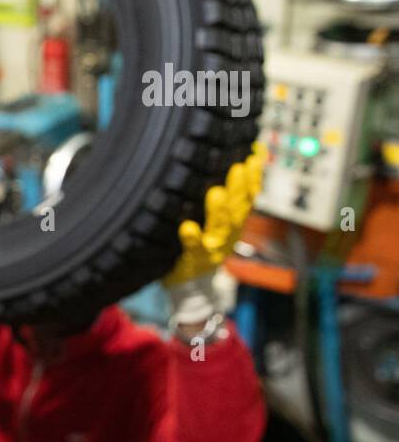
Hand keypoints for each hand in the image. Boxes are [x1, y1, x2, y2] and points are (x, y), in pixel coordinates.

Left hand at [163, 143, 265, 286]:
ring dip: (221, 211)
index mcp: (234, 222)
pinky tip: (188, 228)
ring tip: (217, 193)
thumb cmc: (201, 244)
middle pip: (238, 210)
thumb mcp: (217, 221)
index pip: (249, 197)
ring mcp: (211, 250)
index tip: (253, 157)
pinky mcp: (191, 262)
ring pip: (221, 229)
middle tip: (239, 166)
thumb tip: (239, 160)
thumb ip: (226, 196)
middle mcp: (227, 236)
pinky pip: (192, 250)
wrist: (189, 284)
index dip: (253, 178)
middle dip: (241, 189)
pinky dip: (192, 238)